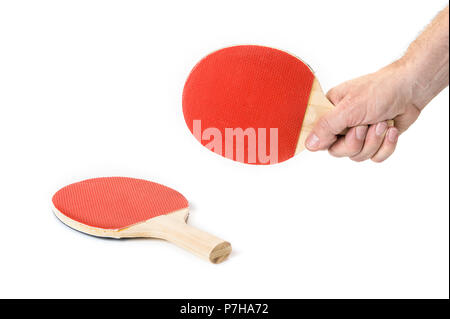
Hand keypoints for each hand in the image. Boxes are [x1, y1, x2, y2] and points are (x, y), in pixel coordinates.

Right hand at [305, 62, 421, 161]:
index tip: (344, 131)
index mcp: (330, 112)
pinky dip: (386, 146)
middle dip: (357, 141)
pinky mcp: (375, 141)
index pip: (319, 138)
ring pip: (358, 156)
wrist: (411, 90)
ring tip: (382, 123)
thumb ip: (326, 126)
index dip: (331, 140)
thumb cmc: (381, 89)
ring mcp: (359, 134)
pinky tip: (390, 130)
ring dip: (374, 141)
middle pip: (339, 151)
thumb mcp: (349, 108)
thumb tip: (308, 144)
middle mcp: (342, 124)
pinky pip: (375, 157)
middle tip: (365, 125)